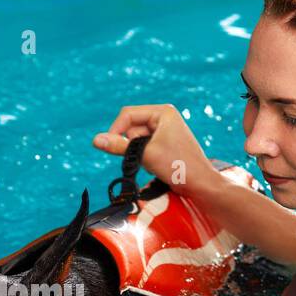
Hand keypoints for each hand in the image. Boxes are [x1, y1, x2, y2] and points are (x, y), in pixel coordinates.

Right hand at [92, 104, 218, 197]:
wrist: (200, 184)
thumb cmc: (178, 166)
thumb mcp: (145, 154)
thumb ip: (119, 146)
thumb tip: (95, 140)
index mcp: (163, 111)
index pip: (128, 114)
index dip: (116, 130)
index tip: (109, 147)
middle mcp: (164, 117)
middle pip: (131, 126)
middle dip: (131, 144)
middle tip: (142, 158)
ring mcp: (164, 130)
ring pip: (136, 139)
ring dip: (137, 152)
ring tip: (152, 162)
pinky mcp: (164, 143)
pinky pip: (144, 147)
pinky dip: (144, 157)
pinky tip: (155, 165)